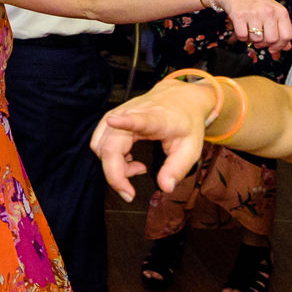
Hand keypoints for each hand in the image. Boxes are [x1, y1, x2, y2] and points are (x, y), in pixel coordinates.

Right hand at [91, 77, 219, 198]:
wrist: (178, 99)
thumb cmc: (185, 124)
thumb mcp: (191, 148)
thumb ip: (177, 169)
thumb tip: (164, 188)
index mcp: (156, 119)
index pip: (138, 119)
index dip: (124, 122)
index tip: (113, 121)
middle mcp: (131, 113)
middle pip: (110, 147)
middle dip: (115, 174)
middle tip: (130, 191)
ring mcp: (116, 114)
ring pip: (100, 148)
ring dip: (114, 166)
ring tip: (137, 167)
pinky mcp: (108, 118)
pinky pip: (100, 144)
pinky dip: (111, 158)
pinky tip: (129, 158)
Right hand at [213, 0, 291, 52]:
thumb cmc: (254, 3)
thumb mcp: (272, 13)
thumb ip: (281, 30)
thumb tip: (286, 48)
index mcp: (280, 11)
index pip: (287, 35)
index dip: (280, 46)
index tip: (274, 48)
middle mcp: (269, 11)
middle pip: (271, 39)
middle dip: (264, 44)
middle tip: (259, 41)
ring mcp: (254, 13)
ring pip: (257, 39)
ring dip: (252, 40)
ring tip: (250, 32)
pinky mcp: (239, 16)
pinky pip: (243, 36)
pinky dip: (242, 37)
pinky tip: (242, 30)